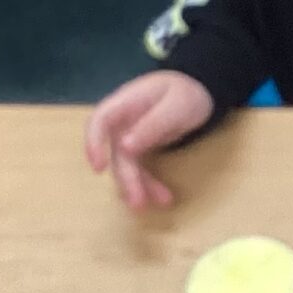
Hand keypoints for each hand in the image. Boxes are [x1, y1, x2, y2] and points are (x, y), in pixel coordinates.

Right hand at [83, 71, 214, 209]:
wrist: (199, 90)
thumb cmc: (186, 92)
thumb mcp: (175, 107)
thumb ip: (151, 125)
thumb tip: (124, 147)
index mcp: (125, 103)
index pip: (99, 121)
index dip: (93, 144)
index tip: (98, 168)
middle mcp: (121, 121)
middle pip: (115, 152)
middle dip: (126, 178)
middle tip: (139, 202)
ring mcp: (129, 135)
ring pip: (127, 165)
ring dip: (140, 185)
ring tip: (161, 201)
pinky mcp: (139, 147)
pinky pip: (139, 168)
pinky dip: (149, 183)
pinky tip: (162, 197)